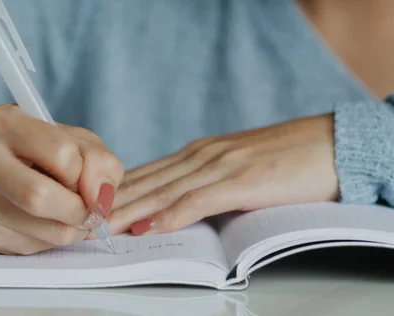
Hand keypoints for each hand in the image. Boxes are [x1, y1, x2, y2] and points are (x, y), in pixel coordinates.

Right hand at [0, 104, 122, 254]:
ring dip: (75, 227)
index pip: (61, 154)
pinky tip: (49, 220)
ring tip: (73, 212)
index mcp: (3, 122)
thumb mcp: (76, 139)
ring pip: (48, 231)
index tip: (84, 176)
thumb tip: (98, 201)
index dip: (83, 172)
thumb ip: (98, 161)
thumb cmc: (42, 149)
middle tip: (90, 209)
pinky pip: (39, 247)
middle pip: (39, 197)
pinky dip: (57, 237)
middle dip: (80, 209)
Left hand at [106, 114, 338, 235]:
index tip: (89, 208)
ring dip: (131, 210)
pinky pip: (200, 199)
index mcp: (197, 155)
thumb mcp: (233, 172)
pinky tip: (153, 227)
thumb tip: (175, 210)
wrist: (330, 143)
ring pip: (164, 191)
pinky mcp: (243, 180)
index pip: (145, 175)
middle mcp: (201, 156)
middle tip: (81, 220)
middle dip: (111, 203)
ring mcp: (220, 166)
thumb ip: (204, 186)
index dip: (114, 193)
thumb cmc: (284, 160)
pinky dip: (174, 214)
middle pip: (146, 183)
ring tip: (102, 227)